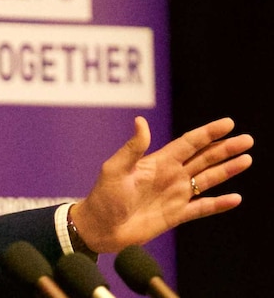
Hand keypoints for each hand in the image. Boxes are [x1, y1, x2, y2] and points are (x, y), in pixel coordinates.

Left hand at [71, 116, 252, 253]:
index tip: (228, 123)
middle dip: (225, 148)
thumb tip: (140, 121)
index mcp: (157, 161)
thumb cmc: (103, 196)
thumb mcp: (115, 169)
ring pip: (207, 179)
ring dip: (227, 170)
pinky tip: (235, 198)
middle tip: (248, 139)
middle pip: (204, 158)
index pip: (189, 143)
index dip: (208, 133)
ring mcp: (174, 195)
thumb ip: (132, 148)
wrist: (99, 227)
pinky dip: (219, 204)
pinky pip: (202, 208)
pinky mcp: (175, 215)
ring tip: (247, 160)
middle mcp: (170, 175)